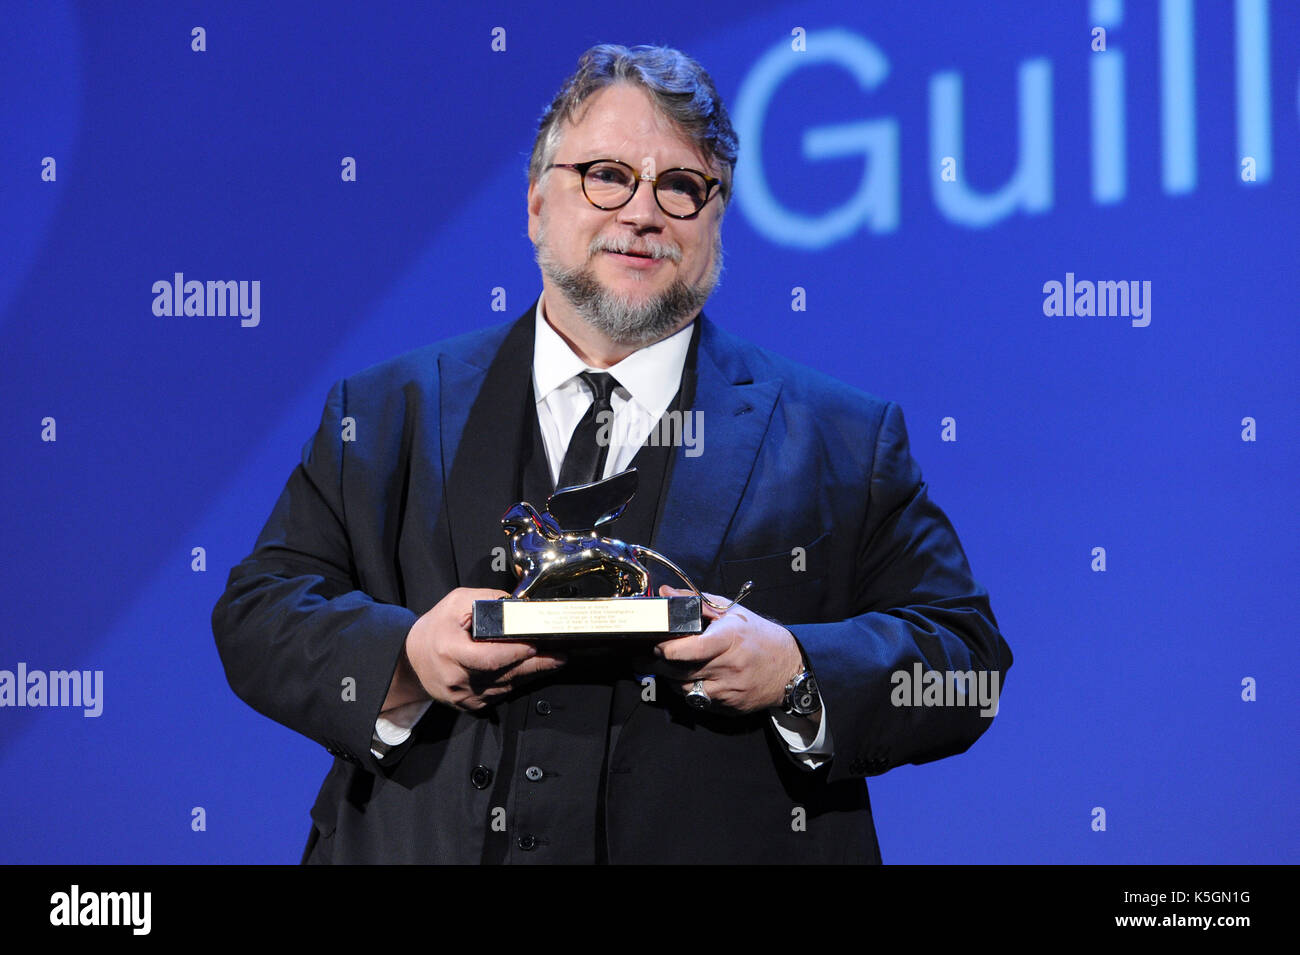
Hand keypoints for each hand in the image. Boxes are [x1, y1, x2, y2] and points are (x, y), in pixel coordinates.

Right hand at [399, 587, 564, 711]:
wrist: (411, 661)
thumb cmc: (435, 629)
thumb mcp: (455, 603)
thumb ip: (487, 598)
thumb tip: (517, 604)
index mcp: (450, 651)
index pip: (489, 657)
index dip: (515, 652)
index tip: (536, 643)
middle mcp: (457, 678)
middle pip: (505, 674)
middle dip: (537, 664)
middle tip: (560, 656)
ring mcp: (464, 696)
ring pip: (506, 685)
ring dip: (532, 673)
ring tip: (555, 660)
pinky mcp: (470, 705)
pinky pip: (500, 693)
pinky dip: (517, 681)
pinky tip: (534, 670)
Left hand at [642, 585, 803, 713]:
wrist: (790, 668)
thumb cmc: (758, 636)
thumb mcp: (732, 612)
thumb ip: (695, 602)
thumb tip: (665, 594)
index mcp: (728, 639)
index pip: (690, 649)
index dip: (667, 649)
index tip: (656, 644)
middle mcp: (728, 666)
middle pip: (680, 671)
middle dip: (658, 664)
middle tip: (645, 658)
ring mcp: (729, 690)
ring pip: (684, 689)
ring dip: (670, 679)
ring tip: (666, 667)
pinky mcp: (729, 707)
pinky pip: (698, 702)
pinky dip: (688, 691)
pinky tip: (687, 680)